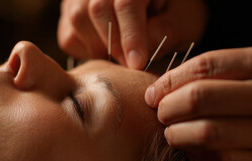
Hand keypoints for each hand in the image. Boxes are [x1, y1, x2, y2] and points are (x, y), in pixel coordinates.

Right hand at [57, 0, 207, 68]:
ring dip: (100, 46)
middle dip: (116, 43)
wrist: (159, 8)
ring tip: (120, 54)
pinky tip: (106, 49)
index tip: (137, 63)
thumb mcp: (183, 20)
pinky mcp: (69, 10)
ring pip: (78, 19)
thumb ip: (167, 31)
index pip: (126, 2)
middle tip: (131, 62)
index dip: (131, 34)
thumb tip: (140, 52)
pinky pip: (69, 36)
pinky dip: (86, 50)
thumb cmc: (173, 13)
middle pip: (97, 9)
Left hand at [145, 45, 251, 160]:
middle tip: (161, 114)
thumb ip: (231, 72)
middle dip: (167, 108)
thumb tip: (171, 85)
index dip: (170, 81)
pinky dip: (196, 157)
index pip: (204, 67)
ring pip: (205, 133)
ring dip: (176, 135)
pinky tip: (192, 152)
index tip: (155, 93)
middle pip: (199, 99)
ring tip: (172, 134)